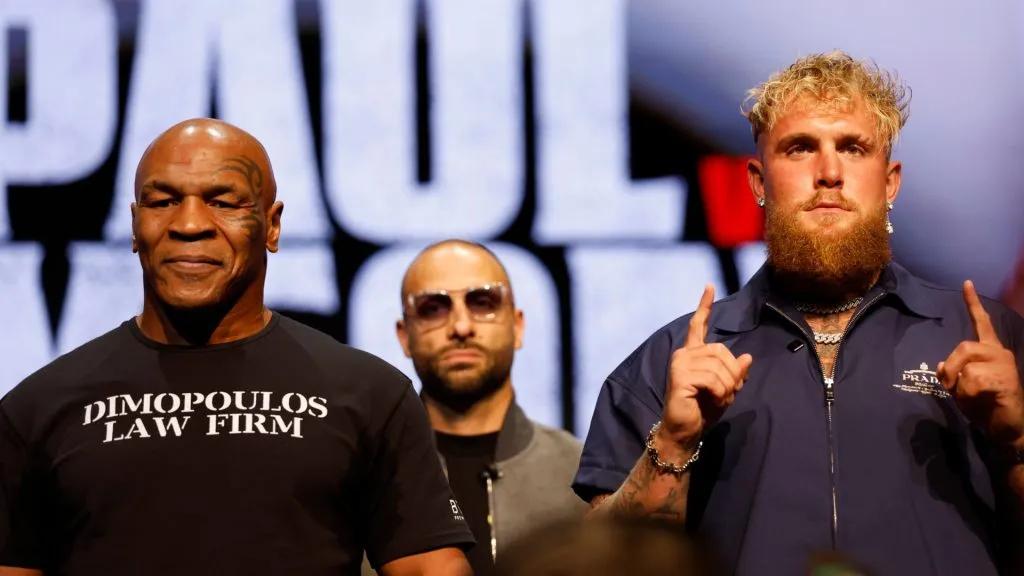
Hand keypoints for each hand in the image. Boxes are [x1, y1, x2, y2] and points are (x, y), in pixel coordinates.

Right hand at [660, 284, 752, 449]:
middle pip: (721, 350)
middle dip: (733, 374)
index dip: (705, 306)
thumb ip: (735, 372)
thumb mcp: (726, 389)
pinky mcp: (680, 376)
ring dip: (728, 386)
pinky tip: (715, 400)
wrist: (685, 431)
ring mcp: (680, 363)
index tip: (710, 286)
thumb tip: (747, 357)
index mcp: (693, 354)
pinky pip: (712, 378)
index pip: (698, 325)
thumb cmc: (702, 410)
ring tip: (721, 399)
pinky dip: (721, 392)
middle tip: (729, 393)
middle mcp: (684, 354)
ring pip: (719, 365)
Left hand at [937, 280, 1023, 448]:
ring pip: (965, 368)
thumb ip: (952, 373)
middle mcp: (999, 353)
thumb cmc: (983, 406)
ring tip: (976, 398)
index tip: (966, 283)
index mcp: (989, 351)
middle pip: (962, 348)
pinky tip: (984, 401)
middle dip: (952, 370)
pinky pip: (973, 383)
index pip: (981, 323)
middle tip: (957, 388)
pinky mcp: (1006, 380)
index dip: (973, 303)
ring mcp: (1005, 366)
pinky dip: (969, 396)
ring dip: (960, 388)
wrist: (1006, 429)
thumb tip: (944, 364)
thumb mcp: (960, 387)